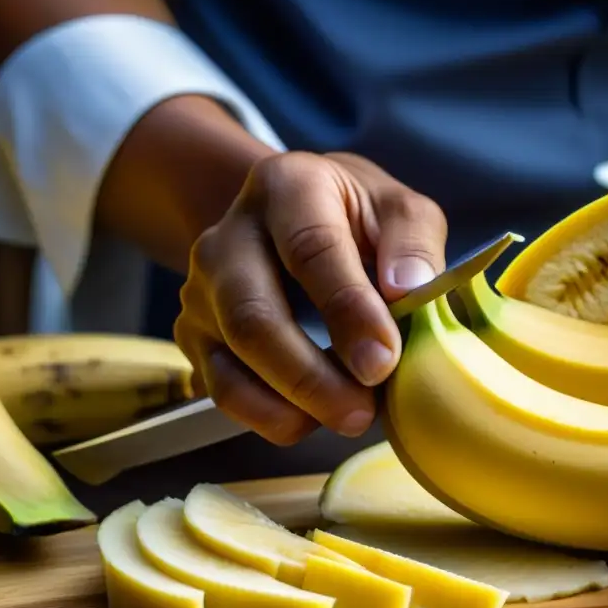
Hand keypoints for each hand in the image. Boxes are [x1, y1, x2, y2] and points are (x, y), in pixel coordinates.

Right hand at [174, 152, 447, 444]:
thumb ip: (412, 243)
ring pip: (231, 361)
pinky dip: (270, 416)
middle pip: (253, 317)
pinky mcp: (195, 335)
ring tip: (350, 417)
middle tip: (364, 412)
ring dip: (291, 405)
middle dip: (310, 376)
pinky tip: (313, 418)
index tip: (384, 359)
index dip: (347, 309)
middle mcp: (229, 237)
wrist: (294, 216)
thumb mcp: (399, 210)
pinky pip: (222, 390)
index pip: (310, 250)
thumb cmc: (357, 218)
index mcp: (286, 188)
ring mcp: (203, 289)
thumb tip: (408, 291)